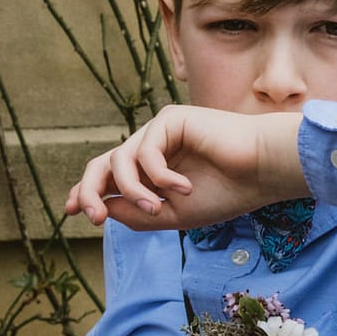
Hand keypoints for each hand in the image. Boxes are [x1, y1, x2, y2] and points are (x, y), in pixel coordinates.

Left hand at [63, 105, 306, 231]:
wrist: (264, 171)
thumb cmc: (229, 192)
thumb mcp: (176, 215)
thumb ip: (138, 214)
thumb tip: (102, 208)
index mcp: (151, 169)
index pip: (108, 177)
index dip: (87, 192)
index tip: (72, 212)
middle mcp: (151, 147)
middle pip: (102, 164)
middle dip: (89, 190)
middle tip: (92, 216)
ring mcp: (159, 131)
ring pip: (120, 160)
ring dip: (132, 190)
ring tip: (156, 208)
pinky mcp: (170, 119)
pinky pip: (146, 152)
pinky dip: (159, 175)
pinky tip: (184, 187)